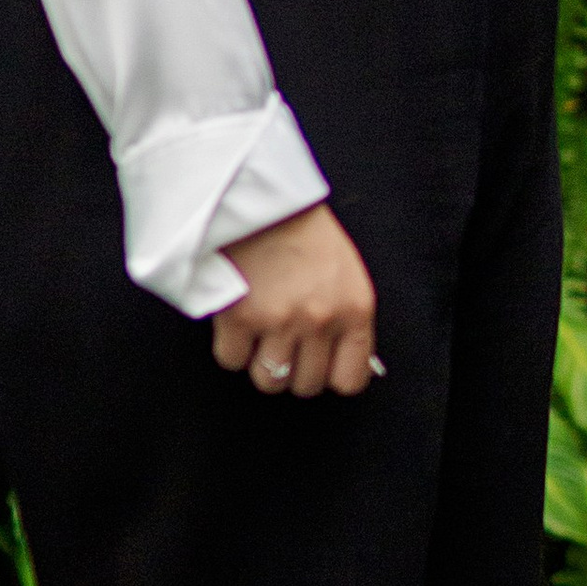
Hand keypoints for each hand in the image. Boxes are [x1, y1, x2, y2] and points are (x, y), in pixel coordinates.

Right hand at [212, 204, 377, 400]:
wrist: (261, 200)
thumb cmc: (305, 233)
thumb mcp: (346, 275)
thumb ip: (348, 322)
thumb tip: (346, 365)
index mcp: (355, 310)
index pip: (350, 379)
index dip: (331, 376)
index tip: (320, 366)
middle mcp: (320, 320)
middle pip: (306, 385)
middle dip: (294, 371)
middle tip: (285, 345)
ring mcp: (279, 321)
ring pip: (269, 381)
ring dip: (262, 363)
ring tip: (261, 335)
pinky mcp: (239, 317)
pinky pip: (232, 360)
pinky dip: (232, 346)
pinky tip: (238, 321)